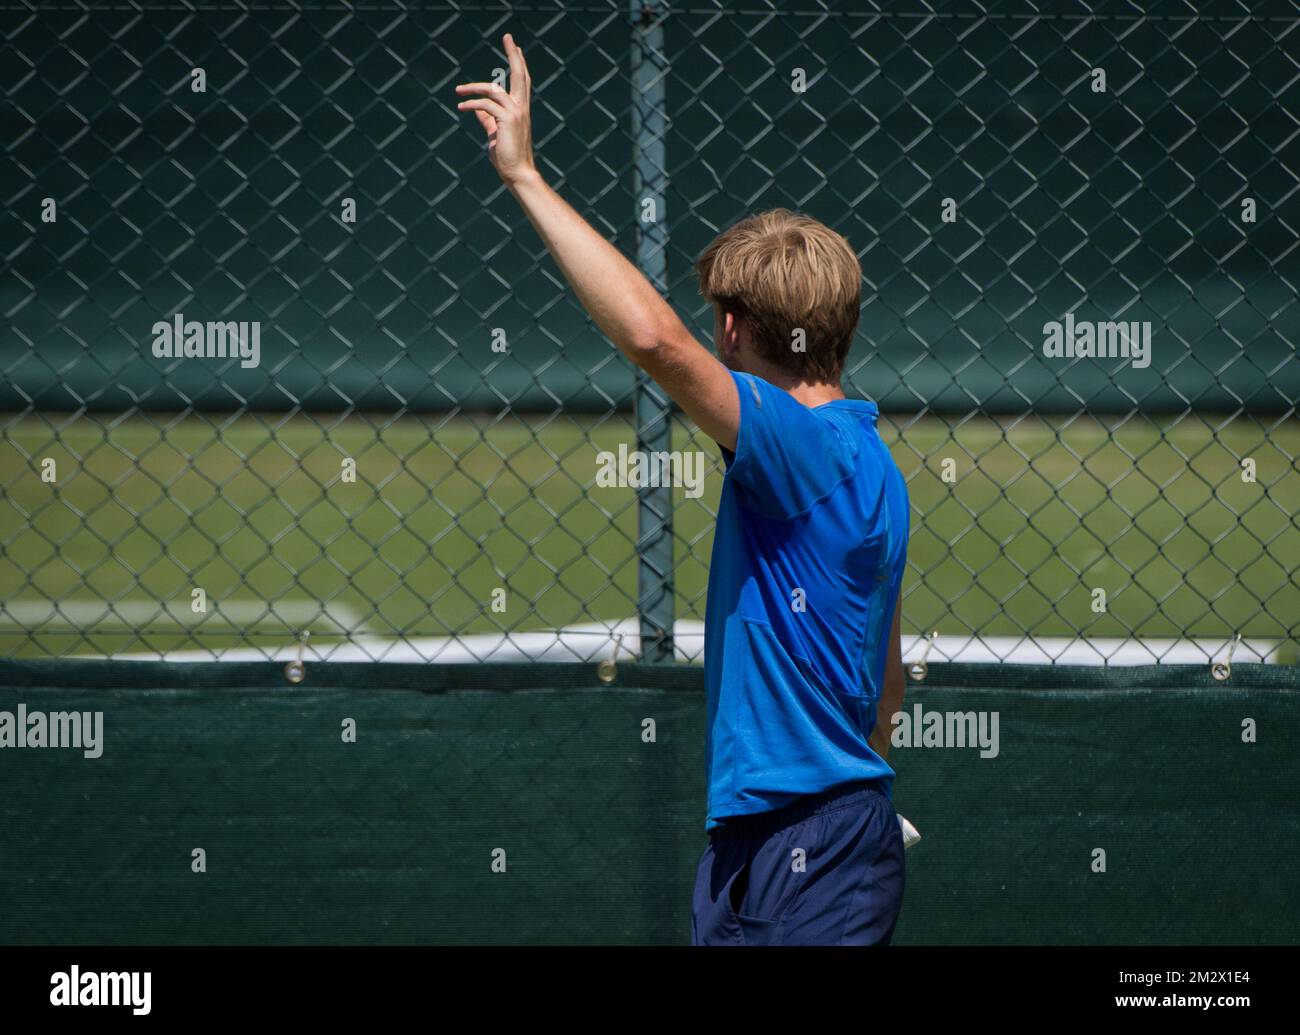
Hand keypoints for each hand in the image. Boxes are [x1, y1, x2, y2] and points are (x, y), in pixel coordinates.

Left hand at [455, 33, 537, 186]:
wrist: (518, 173)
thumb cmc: (507, 157)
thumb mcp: (495, 134)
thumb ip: (487, 120)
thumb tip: (477, 110)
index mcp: (520, 110)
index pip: (522, 81)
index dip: (519, 63)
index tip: (516, 48)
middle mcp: (521, 108)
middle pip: (520, 75)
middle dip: (513, 55)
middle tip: (509, 37)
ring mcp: (516, 113)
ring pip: (494, 89)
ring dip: (473, 87)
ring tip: (458, 89)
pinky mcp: (507, 120)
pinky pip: (485, 105)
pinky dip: (472, 104)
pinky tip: (461, 107)